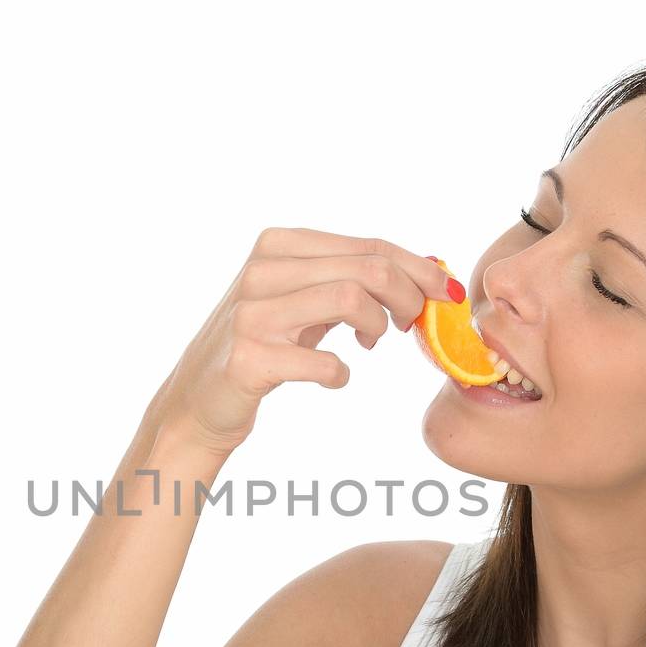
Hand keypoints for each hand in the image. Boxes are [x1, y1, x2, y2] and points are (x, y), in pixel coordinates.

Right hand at [146, 229, 462, 460]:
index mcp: (277, 245)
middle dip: (409, 295)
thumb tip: (426, 267)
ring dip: (379, 325)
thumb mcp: (301, 299)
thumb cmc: (263, 345)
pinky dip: (341, 373)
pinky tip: (335, 375)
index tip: (445, 293)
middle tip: (414, 323)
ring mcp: (252, 315)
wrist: (199, 401)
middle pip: (366, 268)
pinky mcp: (249, 360)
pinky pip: (324, 362)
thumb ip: (349, 278)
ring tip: (374, 341)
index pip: (367, 245)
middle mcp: (261, 271)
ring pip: (350, 299)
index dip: (418, 268)